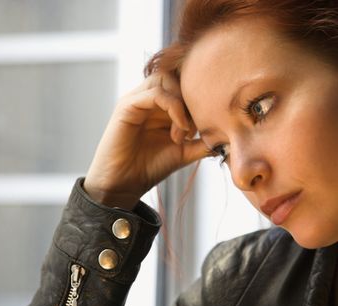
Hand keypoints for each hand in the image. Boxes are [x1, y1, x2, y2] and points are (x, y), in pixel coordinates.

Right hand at [83, 72, 207, 209]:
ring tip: (185, 131)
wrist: (124, 185)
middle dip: (192, 99)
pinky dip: (173, 107)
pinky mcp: (126, 106)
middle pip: (176, 76)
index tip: (205, 127)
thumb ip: (202, 142)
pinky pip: (155, 93)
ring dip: (182, 103)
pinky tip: (180, 129)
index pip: (183, 84)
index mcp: (159, 107)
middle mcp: (147, 99)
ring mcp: (136, 101)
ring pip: (165, 79)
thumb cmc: (149, 168)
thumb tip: (225, 136)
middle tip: (195, 129)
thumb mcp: (183, 152)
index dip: (199, 100)